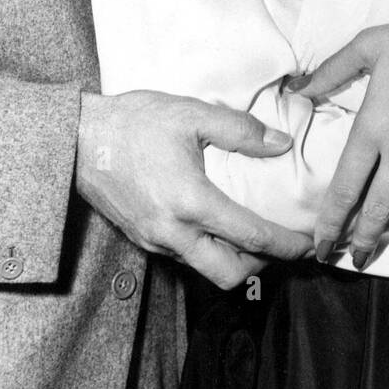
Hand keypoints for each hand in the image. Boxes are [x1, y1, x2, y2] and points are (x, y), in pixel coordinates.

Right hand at [76, 90, 312, 288]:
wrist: (78, 139)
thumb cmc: (135, 122)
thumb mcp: (192, 114)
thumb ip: (240, 131)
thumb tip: (281, 145)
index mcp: (191, 202)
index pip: (252, 238)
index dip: (287, 245)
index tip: (310, 244)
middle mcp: (174, 232)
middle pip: (230, 274)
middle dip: (263, 266)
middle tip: (282, 244)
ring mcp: (156, 240)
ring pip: (206, 270)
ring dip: (235, 260)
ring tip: (254, 235)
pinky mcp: (142, 238)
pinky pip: (185, 257)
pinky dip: (209, 250)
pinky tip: (216, 225)